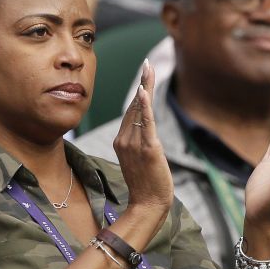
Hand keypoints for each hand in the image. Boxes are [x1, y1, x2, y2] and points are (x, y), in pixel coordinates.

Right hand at [114, 60, 173, 212]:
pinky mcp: (148, 149)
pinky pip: (146, 123)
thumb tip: (143, 133)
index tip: (143, 75)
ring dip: (145, 87)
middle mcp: (124, 140)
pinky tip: (144, 91)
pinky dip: (144, 106)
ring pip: (140, 110)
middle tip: (147, 63)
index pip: (131, 112)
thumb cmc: (146, 185)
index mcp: (120, 141)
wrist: (147, 205)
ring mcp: (134, 144)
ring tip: (148, 69)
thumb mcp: (138, 161)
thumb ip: (137, 144)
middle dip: (142, 83)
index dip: (138, 92)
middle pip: (134, 106)